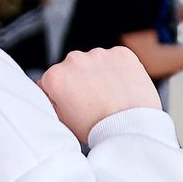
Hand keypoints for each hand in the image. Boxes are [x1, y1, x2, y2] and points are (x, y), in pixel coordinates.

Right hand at [40, 46, 160, 145]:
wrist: (132, 128)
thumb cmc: (98, 129)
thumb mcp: (63, 121)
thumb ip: (54, 102)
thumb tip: (53, 94)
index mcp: (56, 76)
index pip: (50, 81)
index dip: (60, 95)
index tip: (72, 104)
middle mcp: (74, 59)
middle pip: (72, 68)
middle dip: (79, 80)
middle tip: (93, 101)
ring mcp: (99, 54)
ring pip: (95, 62)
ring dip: (99, 73)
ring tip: (110, 97)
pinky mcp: (122, 53)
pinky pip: (116, 59)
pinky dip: (118, 70)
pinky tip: (122, 88)